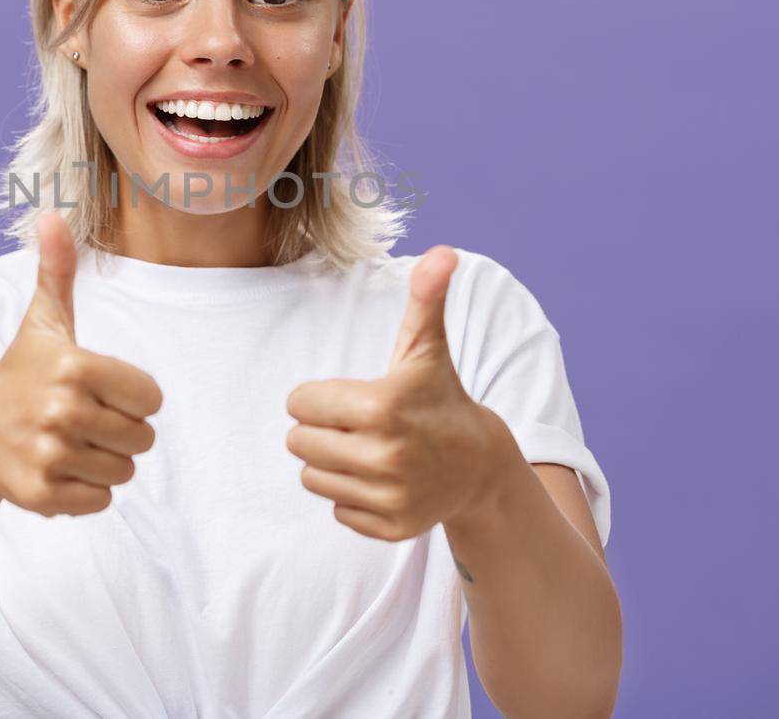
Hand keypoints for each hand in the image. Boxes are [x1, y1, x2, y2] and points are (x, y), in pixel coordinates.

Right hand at [0, 211, 162, 517]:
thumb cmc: (20, 375)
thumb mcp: (43, 323)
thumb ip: (57, 271)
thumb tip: (52, 215)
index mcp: (74, 366)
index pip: (151, 398)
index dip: (131, 397)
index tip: (97, 391)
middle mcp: (61, 410)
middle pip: (142, 438)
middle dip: (120, 433)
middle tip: (82, 421)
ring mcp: (50, 455)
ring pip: (124, 472)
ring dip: (104, 463)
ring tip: (69, 444)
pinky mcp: (43, 495)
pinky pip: (101, 501)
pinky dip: (87, 492)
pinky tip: (59, 470)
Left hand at [284, 245, 511, 540]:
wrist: (480, 465)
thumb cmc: (439, 396)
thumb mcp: (427, 346)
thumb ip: (426, 296)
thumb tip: (444, 250)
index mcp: (380, 406)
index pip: (298, 404)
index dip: (317, 397)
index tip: (350, 397)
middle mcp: (384, 456)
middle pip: (299, 442)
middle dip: (319, 429)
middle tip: (356, 424)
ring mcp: (388, 496)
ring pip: (312, 479)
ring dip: (331, 464)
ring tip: (368, 450)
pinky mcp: (391, 528)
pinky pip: (336, 510)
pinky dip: (351, 496)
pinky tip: (382, 480)